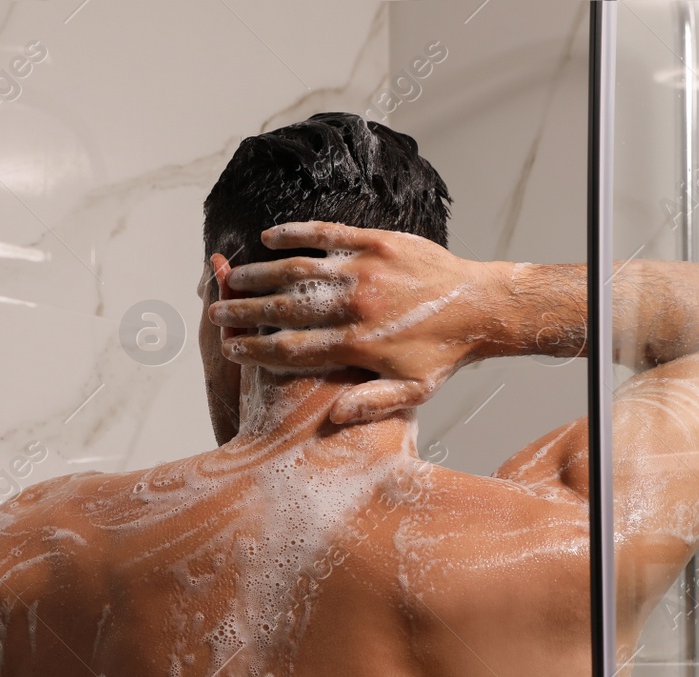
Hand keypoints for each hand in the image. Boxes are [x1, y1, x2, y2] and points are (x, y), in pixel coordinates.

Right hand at [209, 222, 507, 423]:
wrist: (481, 306)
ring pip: (298, 270)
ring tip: (232, 278)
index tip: (231, 350)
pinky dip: (295, 234)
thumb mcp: (413, 392)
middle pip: (285, 309)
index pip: (292, 349)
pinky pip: (327, 235)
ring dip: (260, 274)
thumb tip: (332, 419)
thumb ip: (371, 404)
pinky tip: (269, 237)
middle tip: (216, 313)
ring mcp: (365, 270)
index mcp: (358, 345)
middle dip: (244, 312)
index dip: (256, 351)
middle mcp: (356, 306)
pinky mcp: (378, 242)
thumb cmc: (444, 353)